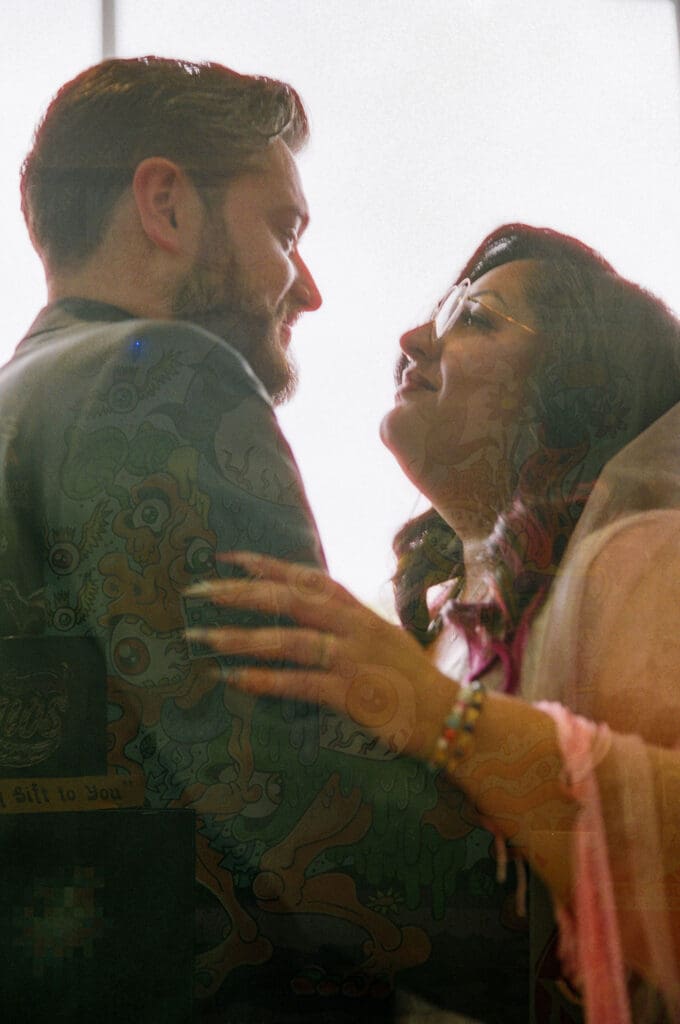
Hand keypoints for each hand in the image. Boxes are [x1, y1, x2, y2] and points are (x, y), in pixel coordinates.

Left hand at [185, 552, 457, 757]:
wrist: (450, 717)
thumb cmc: (414, 681)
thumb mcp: (384, 639)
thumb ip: (350, 624)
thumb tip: (314, 615)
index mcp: (360, 612)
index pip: (309, 577)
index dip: (268, 566)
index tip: (229, 558)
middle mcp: (354, 627)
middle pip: (289, 599)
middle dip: (240, 593)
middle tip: (199, 590)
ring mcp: (352, 659)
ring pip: (287, 640)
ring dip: (240, 637)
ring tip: (201, 636)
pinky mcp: (351, 694)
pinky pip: (298, 683)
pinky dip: (263, 680)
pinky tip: (233, 678)